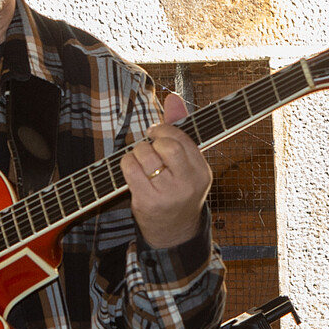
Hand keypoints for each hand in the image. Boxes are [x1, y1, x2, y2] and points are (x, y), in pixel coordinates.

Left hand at [121, 92, 211, 248]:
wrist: (174, 231)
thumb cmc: (179, 189)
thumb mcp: (187, 163)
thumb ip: (181, 129)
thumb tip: (173, 97)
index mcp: (201, 171)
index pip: (182, 138)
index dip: (164, 130)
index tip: (157, 134)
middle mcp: (188, 183)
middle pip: (165, 145)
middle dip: (152, 140)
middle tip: (150, 146)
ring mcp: (167, 194)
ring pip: (144, 154)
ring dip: (137, 152)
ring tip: (142, 161)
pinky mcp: (147, 201)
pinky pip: (130, 168)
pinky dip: (126, 163)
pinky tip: (132, 170)